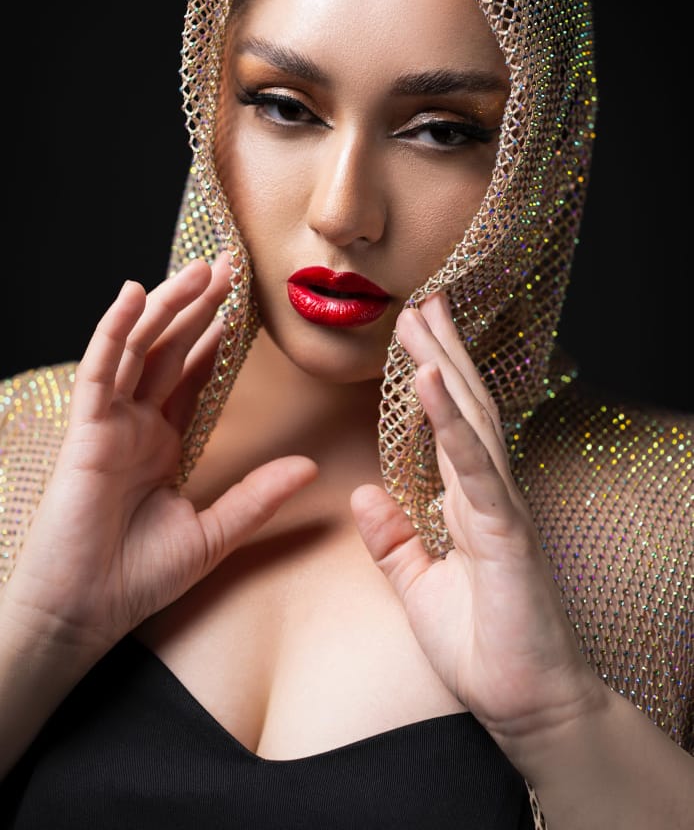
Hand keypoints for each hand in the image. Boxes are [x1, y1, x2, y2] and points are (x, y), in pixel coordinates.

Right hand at [2, 255, 316, 662]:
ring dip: (167, 305)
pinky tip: (134, 294)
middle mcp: (137, 425)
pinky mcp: (86, 432)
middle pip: (170, 351)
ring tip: (200, 269)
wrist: (86, 614)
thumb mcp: (212, 533)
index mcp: (163, 443)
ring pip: (139, 348)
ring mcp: (110, 424)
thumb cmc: (138, 578)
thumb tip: (310, 466)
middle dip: (198, 306)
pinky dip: (114, 330)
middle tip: (229, 266)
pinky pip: (101, 371)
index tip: (244, 305)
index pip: (195, 377)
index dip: (218, 339)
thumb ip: (257, 496)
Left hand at [351, 291, 603, 766]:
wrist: (527, 703)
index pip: (448, 424)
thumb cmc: (484, 646)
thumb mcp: (419, 586)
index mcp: (468, 503)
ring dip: (446, 365)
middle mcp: (488, 494)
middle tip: (420, 299)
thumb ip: (393, 540)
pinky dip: (451, 421)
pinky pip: (474, 466)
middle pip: (463, 406)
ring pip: (472, 421)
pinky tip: (432, 381)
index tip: (414, 332)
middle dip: (441, 351)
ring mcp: (501, 507)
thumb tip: (363, 494)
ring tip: (423, 317)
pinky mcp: (505, 531)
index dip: (431, 376)